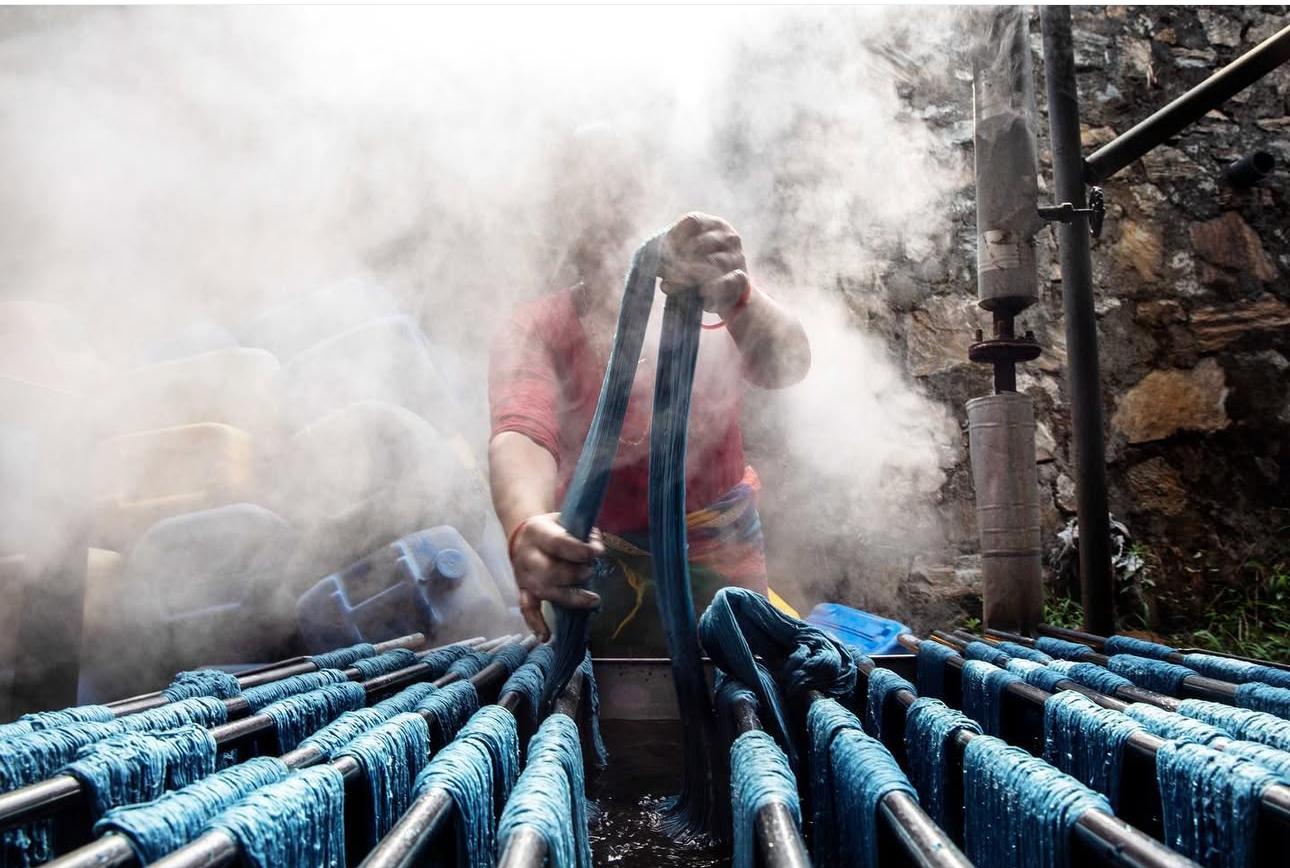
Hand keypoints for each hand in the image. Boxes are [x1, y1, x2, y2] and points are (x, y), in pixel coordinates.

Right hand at [510, 512, 604, 640]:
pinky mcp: (524, 591)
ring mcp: (524, 576)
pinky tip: (546, 637)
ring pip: (545, 591)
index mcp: (537, 532)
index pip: (558, 543)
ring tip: (593, 600)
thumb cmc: (552, 529)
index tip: (596, 553)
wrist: (524, 535)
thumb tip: (597, 548)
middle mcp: (527, 556)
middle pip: (550, 571)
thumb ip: (584, 532)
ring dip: (571, 597)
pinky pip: (527, 609)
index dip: (579, 550)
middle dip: (575, 574)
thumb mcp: (565, 520)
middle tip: (589, 571)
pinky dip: (535, 624)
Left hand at [660, 212, 750, 314]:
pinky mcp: (742, 278)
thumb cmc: (696, 268)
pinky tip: (700, 293)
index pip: (692, 222)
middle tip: (663, 275)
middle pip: (698, 244)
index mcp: (712, 224)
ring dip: (686, 277)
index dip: (674, 236)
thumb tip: (654, 265)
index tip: (661, 253)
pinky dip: (712, 288)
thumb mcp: (680, 257)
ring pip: (710, 264)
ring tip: (671, 286)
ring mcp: (737, 256)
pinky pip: (727, 281)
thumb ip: (667, 255)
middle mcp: (728, 236)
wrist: (724, 292)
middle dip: (676, 262)